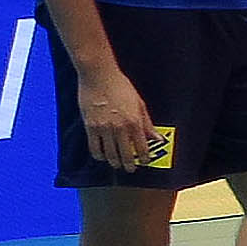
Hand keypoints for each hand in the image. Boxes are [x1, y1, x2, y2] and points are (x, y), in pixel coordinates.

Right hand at [74, 58, 158, 172]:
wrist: (99, 76)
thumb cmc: (121, 87)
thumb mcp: (139, 104)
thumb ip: (147, 124)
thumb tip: (156, 138)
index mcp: (134, 122)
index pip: (142, 148)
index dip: (144, 158)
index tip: (145, 162)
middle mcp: (119, 128)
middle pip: (125, 154)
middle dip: (129, 164)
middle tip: (130, 169)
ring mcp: (103, 128)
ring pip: (109, 154)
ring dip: (114, 162)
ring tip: (117, 164)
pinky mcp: (90, 126)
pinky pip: (94, 147)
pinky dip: (99, 155)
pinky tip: (102, 157)